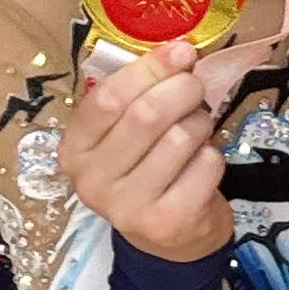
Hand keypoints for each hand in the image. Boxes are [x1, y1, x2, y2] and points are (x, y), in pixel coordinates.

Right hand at [61, 41, 231, 259]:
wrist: (168, 239)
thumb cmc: (146, 168)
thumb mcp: (125, 133)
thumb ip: (138, 93)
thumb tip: (180, 50)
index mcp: (75, 149)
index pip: (108, 97)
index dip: (150, 68)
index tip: (181, 51)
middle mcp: (92, 181)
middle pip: (146, 114)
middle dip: (183, 89)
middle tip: (196, 87)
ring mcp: (128, 207)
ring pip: (180, 137)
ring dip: (200, 122)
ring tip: (197, 129)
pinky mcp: (167, 223)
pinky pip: (205, 165)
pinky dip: (213, 155)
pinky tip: (201, 164)